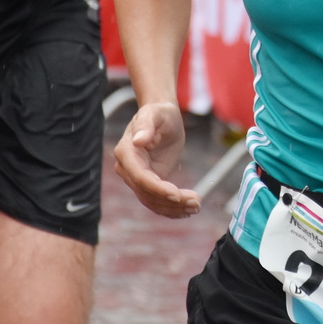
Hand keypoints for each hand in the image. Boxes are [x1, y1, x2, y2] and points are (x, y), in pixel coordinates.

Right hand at [112, 102, 198, 217]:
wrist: (163, 118)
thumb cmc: (159, 113)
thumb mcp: (155, 114)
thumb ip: (146, 126)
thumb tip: (138, 141)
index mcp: (126, 152)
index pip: (140, 176)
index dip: (157, 188)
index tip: (177, 194)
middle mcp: (127, 169)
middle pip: (147, 193)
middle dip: (171, 201)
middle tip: (196, 202)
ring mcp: (137, 178)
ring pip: (152, 201)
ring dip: (174, 209)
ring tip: (196, 207)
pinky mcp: (150, 183)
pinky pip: (157, 201)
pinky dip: (172, 209)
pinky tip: (188, 211)